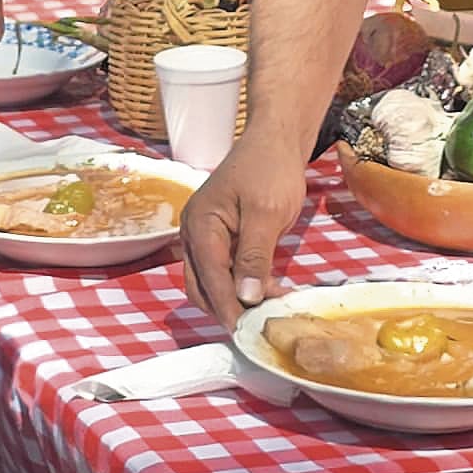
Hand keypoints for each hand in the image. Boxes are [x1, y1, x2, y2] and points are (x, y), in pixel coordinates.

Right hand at [179, 129, 317, 321]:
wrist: (276, 141)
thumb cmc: (271, 169)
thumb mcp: (266, 212)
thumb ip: (254, 255)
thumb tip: (245, 296)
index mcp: (200, 224)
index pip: (209, 276)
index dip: (226, 307)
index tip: (244, 332)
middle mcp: (196, 234)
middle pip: (201, 286)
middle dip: (226, 309)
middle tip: (258, 328)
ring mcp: (207, 238)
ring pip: (211, 283)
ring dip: (234, 301)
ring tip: (267, 313)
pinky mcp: (223, 240)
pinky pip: (225, 272)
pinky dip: (242, 287)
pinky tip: (268, 294)